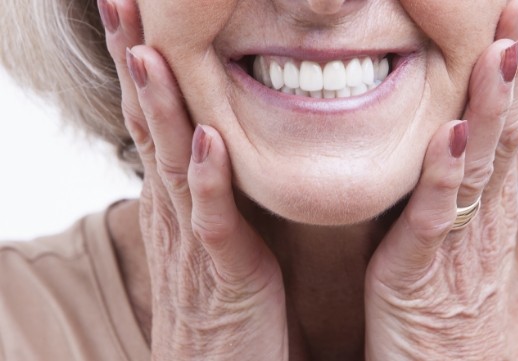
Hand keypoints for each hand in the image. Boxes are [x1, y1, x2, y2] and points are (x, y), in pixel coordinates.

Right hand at [98, 0, 287, 358]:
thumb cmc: (222, 301)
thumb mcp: (212, 234)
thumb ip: (211, 189)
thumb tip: (214, 142)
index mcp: (176, 198)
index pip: (152, 118)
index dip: (142, 62)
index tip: (135, 10)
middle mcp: (174, 211)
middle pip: (148, 124)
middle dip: (135, 61)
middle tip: (120, 0)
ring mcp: (193, 241)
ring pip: (171, 163)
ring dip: (159, 107)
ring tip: (149, 50)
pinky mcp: (223, 274)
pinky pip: (213, 222)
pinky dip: (208, 181)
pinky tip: (205, 141)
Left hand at [364, 0, 517, 358]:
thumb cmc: (452, 290)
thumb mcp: (477, 223)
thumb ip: (494, 171)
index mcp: (490, 195)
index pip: (511, 116)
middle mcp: (485, 209)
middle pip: (505, 127)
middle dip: (516, 65)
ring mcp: (460, 235)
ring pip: (481, 162)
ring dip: (491, 106)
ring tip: (501, 51)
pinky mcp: (424, 264)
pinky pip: (438, 214)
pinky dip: (446, 174)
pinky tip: (452, 134)